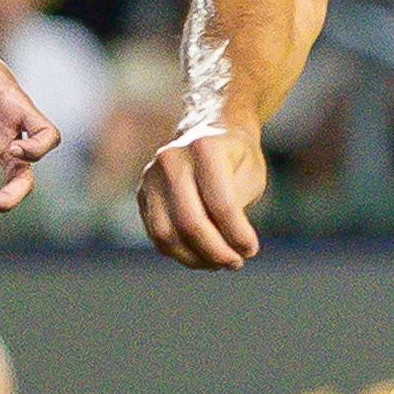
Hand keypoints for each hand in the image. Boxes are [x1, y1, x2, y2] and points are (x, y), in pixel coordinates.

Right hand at [139, 120, 269, 269]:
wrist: (208, 131)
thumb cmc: (237, 157)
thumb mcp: (251, 174)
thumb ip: (237, 208)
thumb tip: (228, 249)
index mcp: (205, 148)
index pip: (221, 204)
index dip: (237, 234)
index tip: (251, 250)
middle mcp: (171, 159)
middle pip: (190, 222)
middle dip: (216, 251)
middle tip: (236, 263)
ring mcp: (151, 177)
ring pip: (167, 234)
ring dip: (195, 258)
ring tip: (220, 263)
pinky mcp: (142, 195)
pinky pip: (158, 235)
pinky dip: (180, 253)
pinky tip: (202, 256)